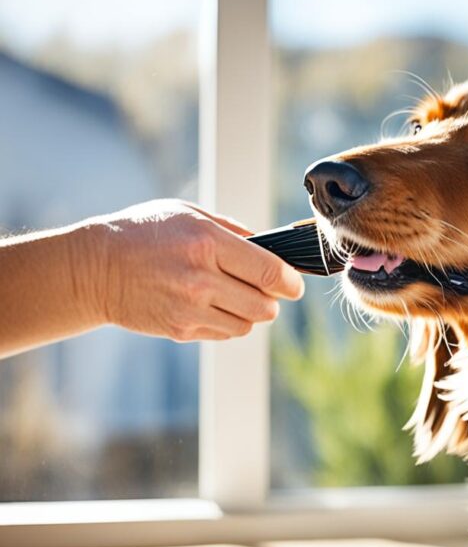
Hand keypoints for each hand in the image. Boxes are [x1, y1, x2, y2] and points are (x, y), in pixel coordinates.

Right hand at [82, 199, 303, 341]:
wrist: (94, 268)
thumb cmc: (144, 233)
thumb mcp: (189, 214)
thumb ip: (233, 231)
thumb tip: (273, 248)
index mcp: (207, 244)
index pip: (269, 272)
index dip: (290, 282)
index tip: (294, 285)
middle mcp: (201, 279)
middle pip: (265, 306)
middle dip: (272, 299)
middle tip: (264, 289)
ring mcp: (189, 309)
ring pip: (248, 324)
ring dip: (250, 313)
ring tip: (234, 295)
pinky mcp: (180, 330)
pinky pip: (225, 332)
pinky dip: (228, 322)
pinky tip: (212, 305)